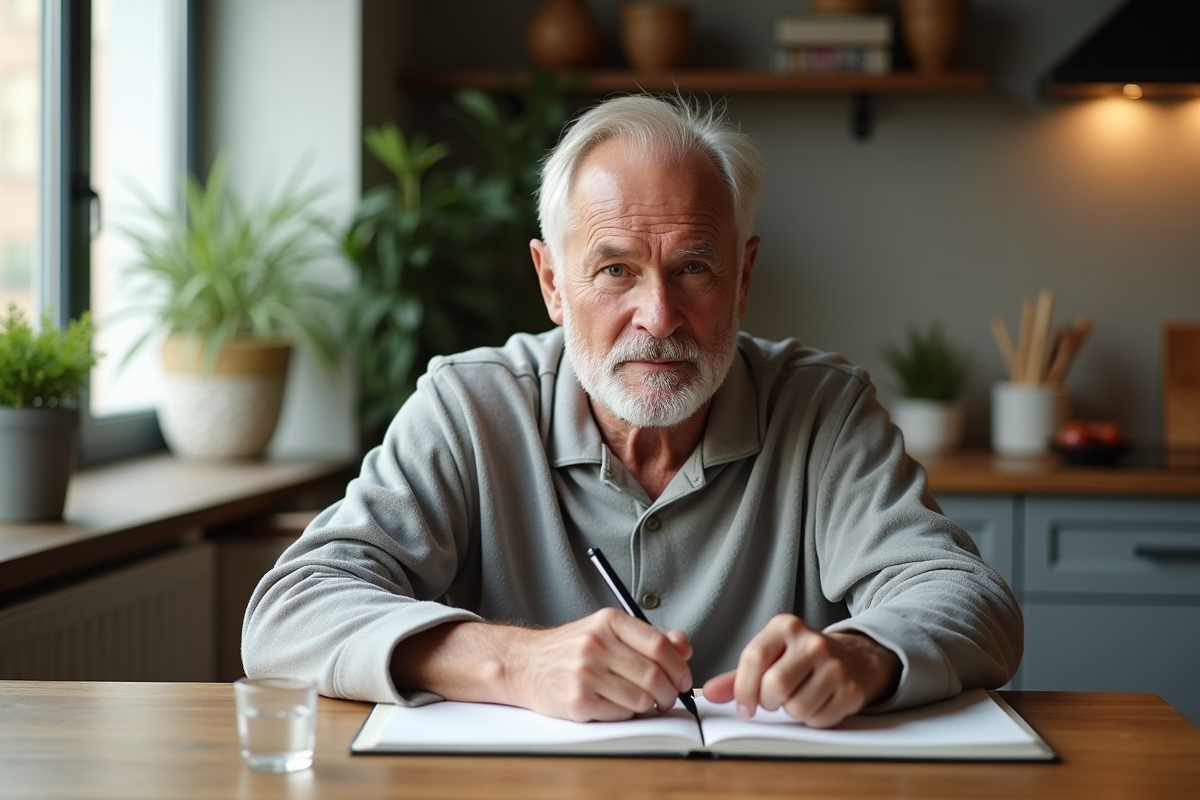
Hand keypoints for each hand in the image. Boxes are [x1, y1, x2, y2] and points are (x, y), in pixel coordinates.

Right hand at [393, 610, 692, 722]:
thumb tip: (684, 646)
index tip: (682, 677)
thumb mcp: (608, 630)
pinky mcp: (578, 700)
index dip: (679, 666)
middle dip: (669, 691)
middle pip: (655, 674)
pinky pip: (621, 713)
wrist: (525, 663)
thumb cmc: (570, 648)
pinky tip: (618, 704)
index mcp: (609, 622)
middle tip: (668, 695)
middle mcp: (597, 644)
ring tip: (641, 700)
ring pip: (641, 698)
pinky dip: (627, 713)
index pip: (661, 645)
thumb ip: (649, 636)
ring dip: (649, 705)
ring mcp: (586, 673)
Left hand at [700, 614, 900, 728]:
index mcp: (786, 627)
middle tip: (772, 700)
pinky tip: (816, 702)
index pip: (754, 657)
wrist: (854, 658)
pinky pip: (818, 719)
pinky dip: (811, 719)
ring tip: (796, 697)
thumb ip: (737, 676)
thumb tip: (709, 693)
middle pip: (775, 686)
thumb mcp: (770, 655)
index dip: (743, 689)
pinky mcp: (851, 690)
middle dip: (768, 702)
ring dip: (790, 712)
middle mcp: (812, 642)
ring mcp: (835, 666)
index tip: (744, 706)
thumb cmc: (802, 658)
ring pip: (797, 707)